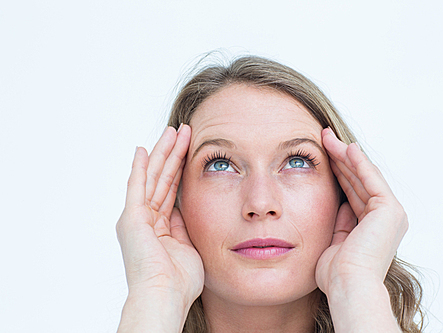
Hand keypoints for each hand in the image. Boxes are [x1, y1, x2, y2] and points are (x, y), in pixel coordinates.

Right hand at [116, 125, 203, 304]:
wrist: (165, 296)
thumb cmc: (179, 282)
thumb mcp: (188, 246)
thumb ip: (185, 226)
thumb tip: (187, 209)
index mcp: (158, 228)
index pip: (170, 190)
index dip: (180, 169)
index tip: (189, 150)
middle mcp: (145, 220)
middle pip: (161, 179)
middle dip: (173, 154)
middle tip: (183, 132)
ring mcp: (137, 217)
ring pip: (153, 177)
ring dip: (164, 154)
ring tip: (174, 132)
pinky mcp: (132, 217)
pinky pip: (137, 186)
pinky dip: (140, 167)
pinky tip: (143, 150)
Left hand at [316, 128, 407, 292]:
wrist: (347, 285)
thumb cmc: (336, 272)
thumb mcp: (335, 241)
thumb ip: (340, 222)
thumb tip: (339, 204)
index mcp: (373, 227)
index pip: (353, 192)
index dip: (338, 173)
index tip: (322, 157)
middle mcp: (386, 218)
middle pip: (359, 180)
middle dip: (340, 159)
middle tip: (323, 139)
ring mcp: (390, 213)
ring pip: (364, 176)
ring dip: (346, 156)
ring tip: (328, 138)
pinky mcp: (389, 209)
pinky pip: (371, 179)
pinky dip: (359, 163)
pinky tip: (347, 148)